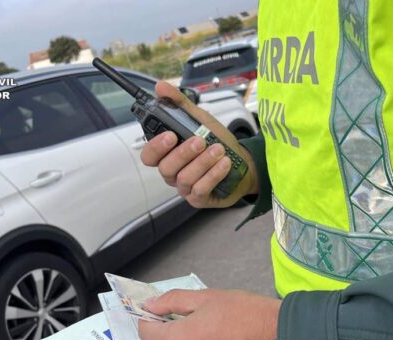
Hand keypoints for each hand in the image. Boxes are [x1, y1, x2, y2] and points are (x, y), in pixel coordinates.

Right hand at [140, 81, 258, 208]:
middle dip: (184, 153)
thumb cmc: (217, 142)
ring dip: (203, 163)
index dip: (156, 147)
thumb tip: (160, 87)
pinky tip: (224, 164)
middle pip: (166, 168)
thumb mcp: (200, 120)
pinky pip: (200, 189)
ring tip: (219, 150)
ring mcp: (185, 188)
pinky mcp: (199, 199)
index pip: (149, 156)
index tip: (171, 135)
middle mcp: (173, 173)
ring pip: (184, 178)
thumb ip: (179, 104)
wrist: (243, 162)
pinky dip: (213, 175)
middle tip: (201, 141)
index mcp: (167, 155)